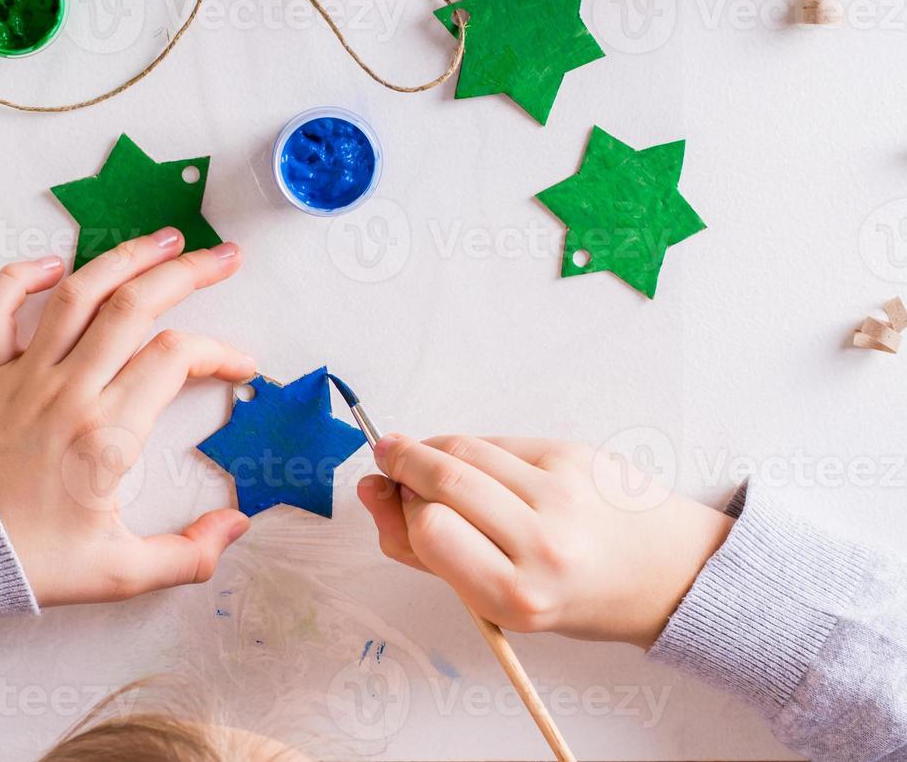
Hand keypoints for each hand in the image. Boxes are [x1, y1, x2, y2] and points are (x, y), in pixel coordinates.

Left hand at [0, 229, 254, 607]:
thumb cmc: (28, 562)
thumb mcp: (119, 573)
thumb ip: (187, 556)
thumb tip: (238, 527)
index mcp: (107, 433)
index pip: (176, 360)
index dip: (218, 353)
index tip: (241, 367)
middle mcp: (69, 390)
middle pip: (136, 306)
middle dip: (188, 273)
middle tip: (224, 257)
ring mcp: (24, 376)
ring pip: (79, 294)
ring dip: (124, 258)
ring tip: (162, 238)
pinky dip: (21, 277)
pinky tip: (54, 264)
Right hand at [357, 435, 733, 646]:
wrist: (668, 573)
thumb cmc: (571, 593)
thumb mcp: (496, 599)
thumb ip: (424, 551)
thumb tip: (372, 488)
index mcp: (518, 596)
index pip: (430, 530)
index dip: (405, 509)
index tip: (393, 498)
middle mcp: (545, 545)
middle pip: (444, 479)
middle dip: (407, 462)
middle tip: (391, 458)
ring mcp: (564, 494)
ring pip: (469, 449)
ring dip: (436, 449)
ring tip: (434, 461)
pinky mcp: (577, 456)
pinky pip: (503, 441)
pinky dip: (482, 449)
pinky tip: (489, 466)